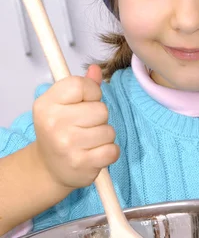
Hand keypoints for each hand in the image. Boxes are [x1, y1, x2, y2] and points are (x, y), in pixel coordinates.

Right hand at [33, 64, 119, 189]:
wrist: (48, 168)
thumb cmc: (59, 132)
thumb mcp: (63, 105)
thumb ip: (82, 86)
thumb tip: (95, 69)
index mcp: (46, 104)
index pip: (81, 85)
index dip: (91, 93)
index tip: (84, 103)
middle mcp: (53, 123)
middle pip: (101, 109)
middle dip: (99, 118)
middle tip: (84, 127)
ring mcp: (67, 145)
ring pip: (109, 131)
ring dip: (104, 136)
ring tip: (88, 141)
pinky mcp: (81, 164)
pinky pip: (113, 150)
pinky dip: (109, 152)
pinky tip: (94, 154)